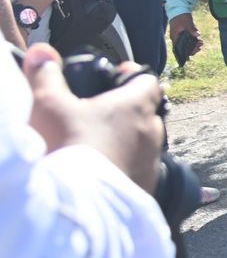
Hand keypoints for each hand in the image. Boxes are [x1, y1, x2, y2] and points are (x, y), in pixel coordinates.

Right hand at [22, 44, 163, 192]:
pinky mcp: (146, 188)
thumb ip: (46, 76)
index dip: (133, 76)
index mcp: (137, 105)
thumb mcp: (48, 105)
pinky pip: (138, 170)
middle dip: (125, 111)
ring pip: (142, 142)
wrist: (77, 205)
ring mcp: (151, 161)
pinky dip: (123, 167)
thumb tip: (42, 51)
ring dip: (125, 141)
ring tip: (96, 145)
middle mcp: (152, 131)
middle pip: (146, 112)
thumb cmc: (68, 147)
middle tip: (98, 114)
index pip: (148, 81)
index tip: (116, 76)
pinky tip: (100, 172)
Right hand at [168, 13, 201, 51]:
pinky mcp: (184, 32)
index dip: (187, 52)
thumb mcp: (187, 22)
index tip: (195, 50)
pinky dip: (193, 40)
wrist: (179, 9)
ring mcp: (180, 35)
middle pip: (184, 47)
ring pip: (187, 44)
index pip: (179, 49)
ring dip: (194, 44)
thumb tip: (197, 35)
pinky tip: (199, 40)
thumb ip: (191, 29)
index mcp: (175, 37)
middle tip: (200, 45)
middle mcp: (177, 38)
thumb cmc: (181, 16)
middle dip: (193, 48)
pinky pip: (188, 39)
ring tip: (201, 43)